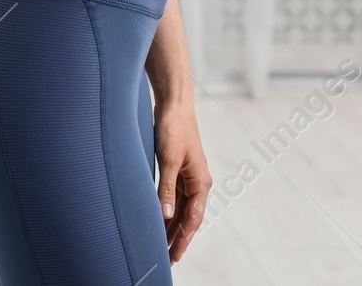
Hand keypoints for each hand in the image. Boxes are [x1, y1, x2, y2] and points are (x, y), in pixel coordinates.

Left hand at [153, 103, 210, 263]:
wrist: (173, 104)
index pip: (193, 219)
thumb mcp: (168, 160)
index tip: (175, 256)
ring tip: (162, 245)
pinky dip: (168, 209)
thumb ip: (166, 189)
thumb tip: (166, 216)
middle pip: (188, 216)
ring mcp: (189, 175)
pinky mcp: (179, 168)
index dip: (183, 239)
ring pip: (182, 208)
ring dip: (173, 226)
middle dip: (178, 237)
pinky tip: (160, 219)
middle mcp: (198, 181)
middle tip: (167, 258)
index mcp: (201, 182)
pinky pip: (175, 196)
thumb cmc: (173, 129)